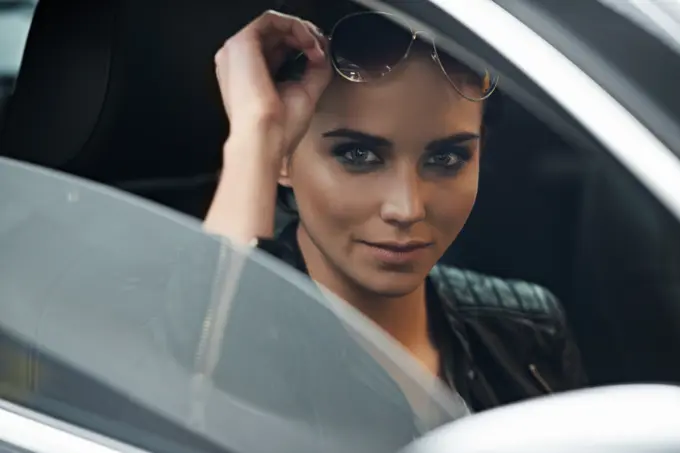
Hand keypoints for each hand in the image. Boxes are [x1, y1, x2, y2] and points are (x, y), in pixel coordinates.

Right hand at [214, 10, 331, 160]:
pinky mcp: (242, 43)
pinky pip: (270, 20)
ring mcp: (238, 51)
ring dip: (301, 31)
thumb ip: (314, 70)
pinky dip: (294, 26)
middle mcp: (240, 61)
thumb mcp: (304, 93)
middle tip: (321, 50)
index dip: (302, 46)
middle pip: (275, 35)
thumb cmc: (279, 128)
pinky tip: (307, 42)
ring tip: (316, 48)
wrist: (264, 138)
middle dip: (304, 37)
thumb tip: (324, 53)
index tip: (320, 56)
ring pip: (273, 24)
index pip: (277, 49)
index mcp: (250, 75)